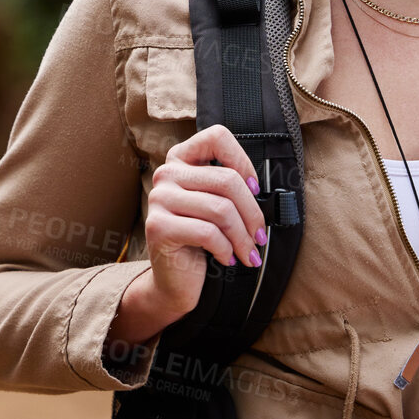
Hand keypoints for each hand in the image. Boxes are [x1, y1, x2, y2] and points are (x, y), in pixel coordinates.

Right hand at [142, 124, 269, 318]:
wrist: (174, 281)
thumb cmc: (202, 241)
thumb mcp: (217, 206)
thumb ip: (230, 188)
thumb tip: (260, 188)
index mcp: (181, 159)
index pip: (217, 137)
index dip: (243, 161)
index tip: (255, 189)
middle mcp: (166, 173)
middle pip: (227, 180)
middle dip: (252, 213)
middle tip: (260, 237)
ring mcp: (159, 198)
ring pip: (221, 209)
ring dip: (243, 237)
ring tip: (249, 252)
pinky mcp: (158, 226)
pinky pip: (208, 232)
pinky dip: (226, 249)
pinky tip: (228, 258)